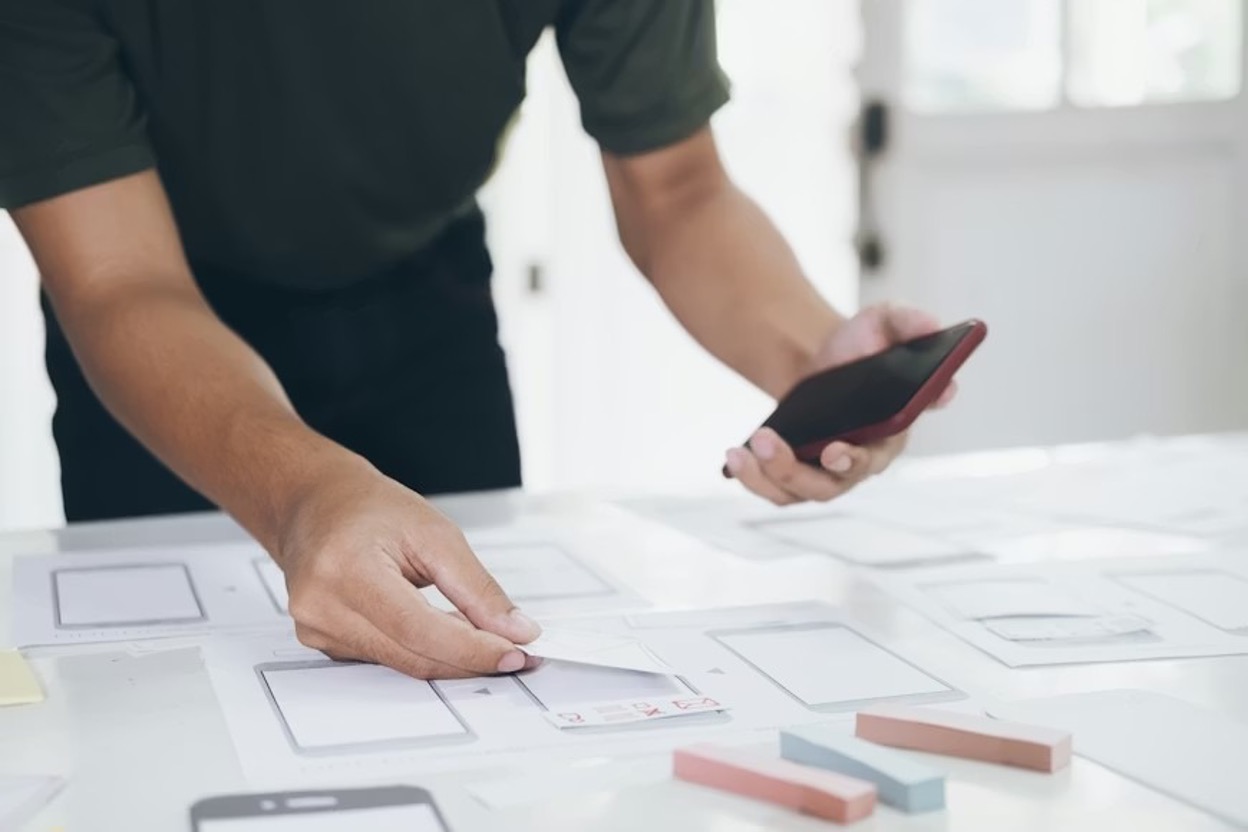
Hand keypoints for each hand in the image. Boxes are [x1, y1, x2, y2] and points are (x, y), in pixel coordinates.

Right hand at [273, 457, 541, 678]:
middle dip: (470, 659)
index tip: (516, 653)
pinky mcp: (322, 642)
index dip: (472, 649)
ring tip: (487, 638)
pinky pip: (386, 658)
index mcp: (346, 570)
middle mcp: (322, 606)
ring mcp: (317, 629)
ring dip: (450, 658)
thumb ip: (476, 587)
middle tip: (517, 654)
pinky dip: (423, 651)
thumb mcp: (435, 532)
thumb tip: (516, 630)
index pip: (419, 629)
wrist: (315, 503)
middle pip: (412, 655)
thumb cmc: (369, 508)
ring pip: (402, 664)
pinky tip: (446, 633)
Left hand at [726, 303, 955, 505]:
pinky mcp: (799, 475)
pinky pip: (778, 490)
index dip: (858, 459)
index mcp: (892, 432)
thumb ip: (908, 321)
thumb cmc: (861, 346)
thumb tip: (931, 324)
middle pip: (835, 482)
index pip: (882, 453)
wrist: (822, 357)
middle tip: (769, 442)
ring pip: (802, 491)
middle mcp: (864, 461)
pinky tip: (735, 454)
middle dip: (799, 469)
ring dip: (770, 472)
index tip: (834, 451)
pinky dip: (754, 478)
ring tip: (749, 444)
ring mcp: (830, 474)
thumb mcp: (885, 322)